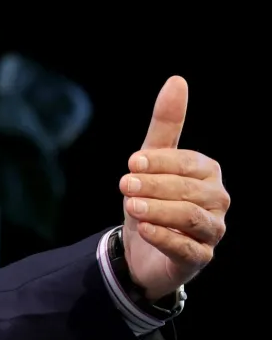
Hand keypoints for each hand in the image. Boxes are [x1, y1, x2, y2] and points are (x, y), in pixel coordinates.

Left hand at [119, 76, 229, 300]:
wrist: (141, 248)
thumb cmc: (151, 198)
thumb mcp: (151, 162)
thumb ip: (164, 125)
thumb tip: (177, 80)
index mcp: (207, 174)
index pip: (190, 164)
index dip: (162, 162)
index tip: (132, 162)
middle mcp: (216, 202)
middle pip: (192, 191)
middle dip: (157, 186)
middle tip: (124, 184)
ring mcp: (211, 232)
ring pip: (192, 218)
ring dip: (161, 210)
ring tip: (132, 206)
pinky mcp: (199, 259)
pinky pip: (188, 249)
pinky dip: (167, 238)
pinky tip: (146, 230)